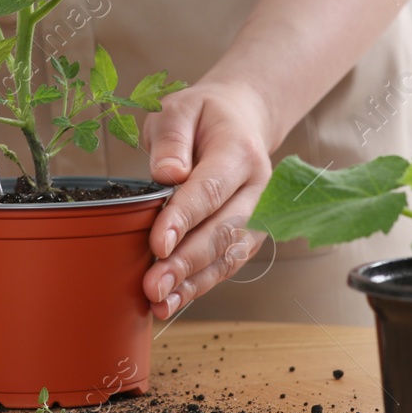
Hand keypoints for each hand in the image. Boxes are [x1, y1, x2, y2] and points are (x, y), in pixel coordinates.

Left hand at [142, 80, 275, 318]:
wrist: (238, 120)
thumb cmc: (201, 116)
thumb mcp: (179, 109)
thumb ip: (171, 139)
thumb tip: (168, 174)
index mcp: (239, 151)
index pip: (210, 190)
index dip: (184, 218)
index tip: (159, 243)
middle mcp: (257, 188)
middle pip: (223, 231)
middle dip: (187, 262)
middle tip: (153, 285)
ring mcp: (258, 215)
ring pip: (228, 255)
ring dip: (194, 283)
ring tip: (160, 304)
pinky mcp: (248, 234)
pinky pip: (226, 263)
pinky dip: (200, 285)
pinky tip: (173, 302)